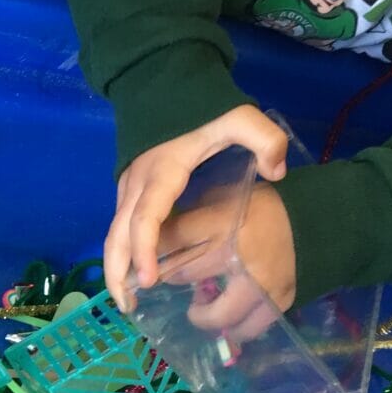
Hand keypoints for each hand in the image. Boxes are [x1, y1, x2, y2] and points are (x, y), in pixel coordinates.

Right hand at [106, 104, 286, 309]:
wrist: (163, 83)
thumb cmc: (200, 105)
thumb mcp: (240, 115)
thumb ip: (265, 139)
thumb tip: (277, 173)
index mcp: (162, 173)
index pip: (146, 218)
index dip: (145, 250)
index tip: (150, 280)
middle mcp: (137, 185)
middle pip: (117, 236)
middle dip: (118, 274)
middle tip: (128, 309)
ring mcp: (128, 188)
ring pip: (114, 235)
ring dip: (116, 269)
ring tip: (129, 303)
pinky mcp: (129, 190)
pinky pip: (121, 229)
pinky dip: (123, 255)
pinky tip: (136, 275)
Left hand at [156, 182, 295, 342]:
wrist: (317, 219)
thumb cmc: (261, 208)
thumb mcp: (225, 199)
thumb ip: (193, 218)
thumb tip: (155, 241)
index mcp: (223, 220)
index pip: (171, 238)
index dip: (149, 252)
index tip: (141, 259)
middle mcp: (238, 253)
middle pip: (183, 275)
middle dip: (171, 278)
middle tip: (172, 278)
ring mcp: (259, 282)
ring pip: (216, 316)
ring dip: (202, 314)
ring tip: (200, 307)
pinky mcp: (278, 301)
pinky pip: (246, 329)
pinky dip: (233, 329)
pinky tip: (228, 318)